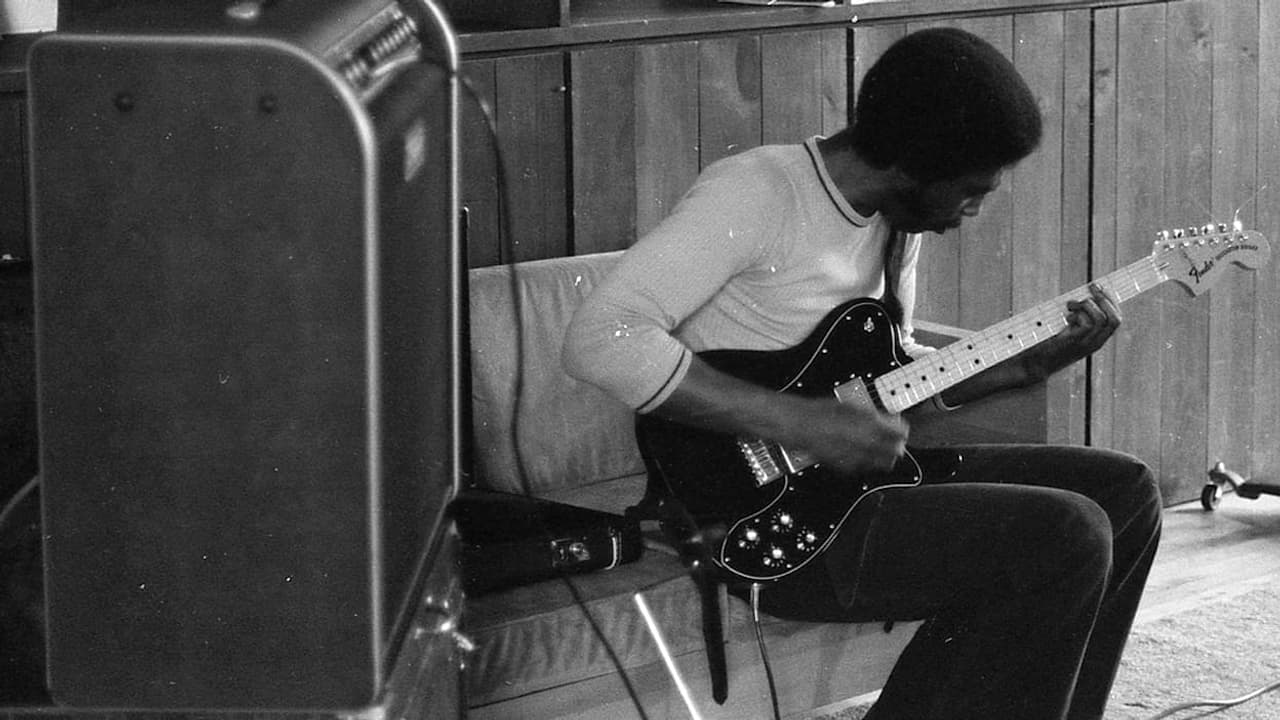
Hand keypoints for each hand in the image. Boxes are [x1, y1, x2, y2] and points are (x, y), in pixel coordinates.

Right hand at [778, 396, 908, 474]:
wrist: (800, 426)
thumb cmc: (821, 412)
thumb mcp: (851, 406)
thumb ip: (871, 414)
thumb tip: (884, 418)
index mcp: (870, 426)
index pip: (898, 433)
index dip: (902, 431)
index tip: (902, 429)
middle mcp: (866, 444)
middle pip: (893, 451)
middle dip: (896, 446)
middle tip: (896, 442)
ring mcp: (856, 457)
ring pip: (880, 463)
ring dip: (884, 456)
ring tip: (881, 450)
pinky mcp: (844, 466)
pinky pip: (863, 466)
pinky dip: (866, 461)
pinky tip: (862, 454)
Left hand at [1021, 282, 1121, 382]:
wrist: (1035, 364)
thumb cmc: (1047, 344)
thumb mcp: (1066, 329)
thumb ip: (1076, 316)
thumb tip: (1080, 295)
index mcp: (1096, 339)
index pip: (1115, 320)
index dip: (1111, 302)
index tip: (1101, 287)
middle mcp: (1095, 343)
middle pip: (1115, 319)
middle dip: (1105, 299)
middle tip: (1092, 287)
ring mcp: (1086, 345)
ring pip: (1101, 319)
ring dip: (1086, 305)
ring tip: (1070, 305)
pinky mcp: (1074, 343)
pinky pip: (1087, 324)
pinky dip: (1078, 314)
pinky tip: (1067, 316)